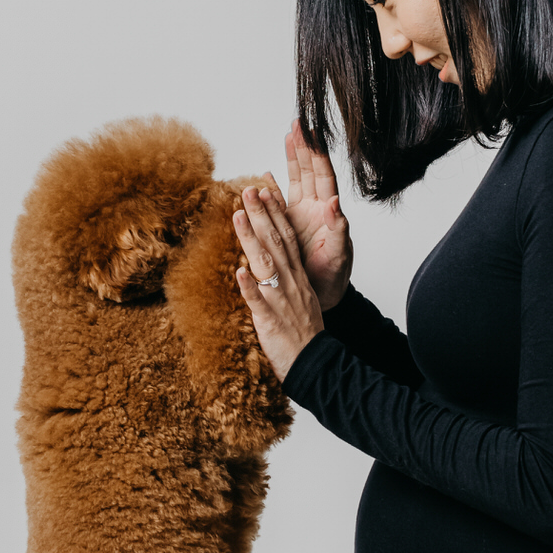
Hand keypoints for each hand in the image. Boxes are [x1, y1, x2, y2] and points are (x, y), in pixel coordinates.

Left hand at [233, 184, 322, 382]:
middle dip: (260, 215)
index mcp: (296, 276)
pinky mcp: (271, 321)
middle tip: (247, 190)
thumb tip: (265, 261)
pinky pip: (259, 302)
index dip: (274, 213)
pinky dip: (249, 287)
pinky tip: (239, 272)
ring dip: (251, 239)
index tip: (263, 190)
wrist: (314, 362)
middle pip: (275, 242)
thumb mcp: (297, 297)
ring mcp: (281, 300)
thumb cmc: (302, 332)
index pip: (285, 237)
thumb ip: (282, 276)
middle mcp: (290, 282)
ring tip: (238, 216)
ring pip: (265, 264)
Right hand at [278, 121, 352, 310]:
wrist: (324, 298)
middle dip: (304, 147)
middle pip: (310, 171)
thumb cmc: (335, 278)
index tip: (311, 132)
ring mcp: (300, 217)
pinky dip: (273, 187)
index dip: (318, 153)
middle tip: (298, 123)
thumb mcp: (339, 255)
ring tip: (288, 136)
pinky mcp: (287, 228)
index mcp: (327, 213)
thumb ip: (338, 230)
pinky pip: (279, 202)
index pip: (323, 176)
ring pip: (296, 181)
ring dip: (292, 159)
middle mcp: (314, 210)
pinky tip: (266, 175)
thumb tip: (334, 203)